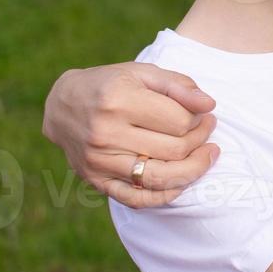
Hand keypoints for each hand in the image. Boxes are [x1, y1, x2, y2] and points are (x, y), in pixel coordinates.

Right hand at [42, 62, 219, 207]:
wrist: (63, 104)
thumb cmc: (110, 84)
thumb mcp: (143, 73)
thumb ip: (179, 85)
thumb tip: (209, 105)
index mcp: (119, 100)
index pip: (179, 121)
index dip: (200, 119)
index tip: (204, 113)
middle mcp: (106, 133)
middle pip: (174, 150)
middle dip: (200, 141)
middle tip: (208, 129)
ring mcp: (99, 161)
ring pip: (161, 178)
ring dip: (193, 169)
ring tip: (206, 154)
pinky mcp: (96, 180)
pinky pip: (138, 199)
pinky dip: (166, 194)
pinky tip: (182, 180)